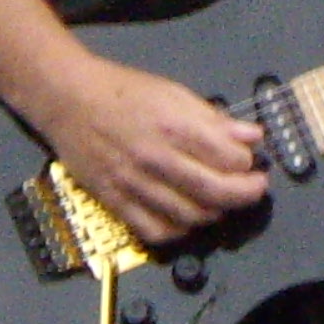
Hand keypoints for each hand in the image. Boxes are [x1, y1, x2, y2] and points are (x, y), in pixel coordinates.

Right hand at [37, 48, 266, 243]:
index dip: (247, 163)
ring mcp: (135, 184)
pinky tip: (187, 218)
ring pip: (190, 216)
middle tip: (254, 189)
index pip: (229, 158)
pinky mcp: (116, 202)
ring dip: (215, 212)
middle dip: (245, 194)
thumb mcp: (175, 94)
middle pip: (215, 192)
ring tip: (221, 201)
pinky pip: (155, 231)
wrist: (69, 101)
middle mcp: (157, 159)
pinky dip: (179, 231)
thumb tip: (252, 137)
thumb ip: (214, 119)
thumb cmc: (124, 92)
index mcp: (174, 126)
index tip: (251, 161)